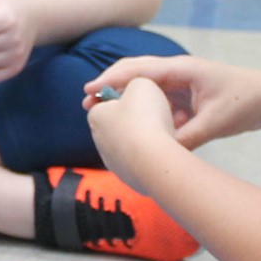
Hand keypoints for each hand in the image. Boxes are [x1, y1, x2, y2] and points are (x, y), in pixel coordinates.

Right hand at [83, 55, 260, 149]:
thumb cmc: (244, 102)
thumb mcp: (214, 122)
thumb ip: (187, 137)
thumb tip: (162, 154)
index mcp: (182, 69)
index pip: (139, 70)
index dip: (111, 79)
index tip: (90, 91)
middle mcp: (177, 72)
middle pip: (134, 74)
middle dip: (110, 86)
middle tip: (86, 103)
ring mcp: (180, 84)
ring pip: (144, 91)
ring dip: (126, 102)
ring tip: (103, 118)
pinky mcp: (184, 97)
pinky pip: (158, 105)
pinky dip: (145, 114)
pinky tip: (134, 129)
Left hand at [85, 77, 180, 191]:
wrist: (153, 160)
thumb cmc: (145, 118)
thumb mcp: (142, 83)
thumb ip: (135, 82)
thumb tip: (137, 90)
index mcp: (96, 116)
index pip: (105, 101)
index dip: (124, 96)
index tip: (141, 96)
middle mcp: (99, 140)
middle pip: (118, 123)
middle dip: (135, 118)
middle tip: (155, 114)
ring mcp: (112, 161)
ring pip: (129, 144)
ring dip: (142, 137)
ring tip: (163, 132)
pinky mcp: (127, 177)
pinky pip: (139, 161)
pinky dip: (148, 155)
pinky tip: (162, 151)